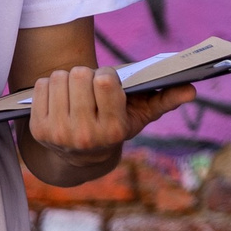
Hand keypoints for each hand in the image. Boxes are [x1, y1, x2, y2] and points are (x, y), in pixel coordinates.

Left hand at [29, 66, 195, 169]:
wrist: (79, 156)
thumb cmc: (113, 126)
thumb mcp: (139, 116)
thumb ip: (165, 100)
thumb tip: (191, 90)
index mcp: (113, 130)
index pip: (106, 81)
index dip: (107, 75)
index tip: (108, 83)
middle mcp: (85, 136)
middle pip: (80, 75)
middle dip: (86, 76)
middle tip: (89, 89)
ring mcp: (59, 134)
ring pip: (59, 77)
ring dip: (67, 79)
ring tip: (75, 95)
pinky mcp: (39, 129)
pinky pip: (41, 86)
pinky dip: (50, 87)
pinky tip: (60, 101)